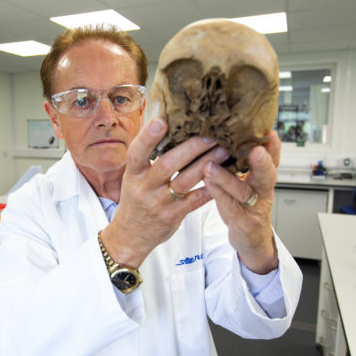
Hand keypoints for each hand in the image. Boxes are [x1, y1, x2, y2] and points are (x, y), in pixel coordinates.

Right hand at [101, 117, 226, 268]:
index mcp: (133, 174)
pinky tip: (225, 176)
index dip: (148, 137)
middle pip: (167, 164)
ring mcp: (160, 203)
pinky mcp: (174, 215)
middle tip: (210, 134)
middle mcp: (145, 188)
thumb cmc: (135, 199)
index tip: (162, 120)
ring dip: (206, 164)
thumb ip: (146, 156)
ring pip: (185, 181)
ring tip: (224, 150)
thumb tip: (163, 121)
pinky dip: (211, 187)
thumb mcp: (132, 177)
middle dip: (191, 147)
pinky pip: (196, 200)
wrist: (130, 235)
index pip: (137, 153)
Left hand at [202, 131, 280, 273]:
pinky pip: (230, 208)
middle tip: (256, 150)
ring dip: (227, 178)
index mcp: (263, 180)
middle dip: (263, 162)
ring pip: (243, 192)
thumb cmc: (244, 206)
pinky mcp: (243, 223)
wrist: (250, 240)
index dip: (273, 148)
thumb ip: (240, 164)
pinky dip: (219, 195)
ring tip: (210, 165)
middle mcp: (262, 192)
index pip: (272, 160)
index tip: (270, 132)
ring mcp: (254, 209)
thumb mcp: (246, 183)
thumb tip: (226, 135)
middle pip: (267, 176)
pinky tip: (208, 184)